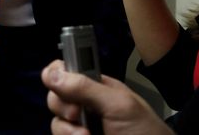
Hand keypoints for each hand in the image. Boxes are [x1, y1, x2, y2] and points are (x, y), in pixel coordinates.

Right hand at [42, 60, 171, 134]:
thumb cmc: (146, 133)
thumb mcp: (119, 105)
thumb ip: (86, 87)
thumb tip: (52, 74)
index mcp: (97, 87)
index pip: (67, 71)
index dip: (57, 73)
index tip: (57, 83)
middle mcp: (86, 106)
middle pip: (55, 96)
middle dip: (62, 105)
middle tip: (78, 114)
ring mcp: (81, 128)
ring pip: (56, 121)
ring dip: (66, 129)